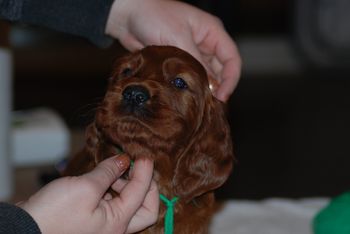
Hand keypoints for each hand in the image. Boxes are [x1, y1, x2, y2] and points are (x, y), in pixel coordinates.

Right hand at [19, 155, 158, 233]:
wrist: (24, 230)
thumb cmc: (53, 215)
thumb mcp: (85, 188)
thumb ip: (108, 173)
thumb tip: (124, 161)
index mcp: (117, 224)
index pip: (142, 194)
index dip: (145, 172)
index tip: (144, 156)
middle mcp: (113, 228)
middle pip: (144, 209)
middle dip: (145, 187)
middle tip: (138, 168)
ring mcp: (102, 226)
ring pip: (127, 205)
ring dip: (126, 185)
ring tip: (115, 170)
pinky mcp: (91, 220)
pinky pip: (110, 204)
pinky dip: (111, 189)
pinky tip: (104, 177)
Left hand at [105, 0, 240, 101]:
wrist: (127, 16)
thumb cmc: (153, 16)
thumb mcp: (178, 38)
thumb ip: (197, 62)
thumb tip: (210, 86)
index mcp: (212, 32)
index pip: (232, 58)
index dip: (231, 79)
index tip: (223, 96)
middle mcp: (205, 43)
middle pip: (221, 70)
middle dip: (218, 87)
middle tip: (210, 106)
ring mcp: (192, 53)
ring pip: (206, 75)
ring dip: (204, 89)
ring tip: (199, 103)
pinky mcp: (179, 61)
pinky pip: (191, 77)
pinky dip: (191, 87)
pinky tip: (187, 97)